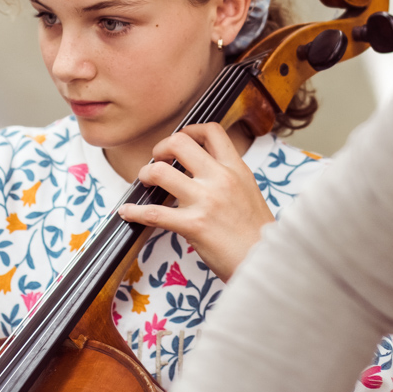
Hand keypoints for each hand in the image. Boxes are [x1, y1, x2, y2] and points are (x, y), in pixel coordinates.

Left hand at [117, 123, 273, 279]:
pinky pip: (153, 213)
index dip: (190, 130)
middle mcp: (220, 179)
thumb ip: (227, 176)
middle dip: (160, 148)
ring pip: (160, 172)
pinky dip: (134, 212)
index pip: (211, 131)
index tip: (179, 142)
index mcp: (236, 168)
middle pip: (179, 143)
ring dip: (145, 175)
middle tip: (157, 160)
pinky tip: (127, 212)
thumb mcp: (249, 191)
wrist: (265, 261)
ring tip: (145, 182)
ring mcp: (206, 201)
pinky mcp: (193, 225)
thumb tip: (202, 166)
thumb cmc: (256, 232)